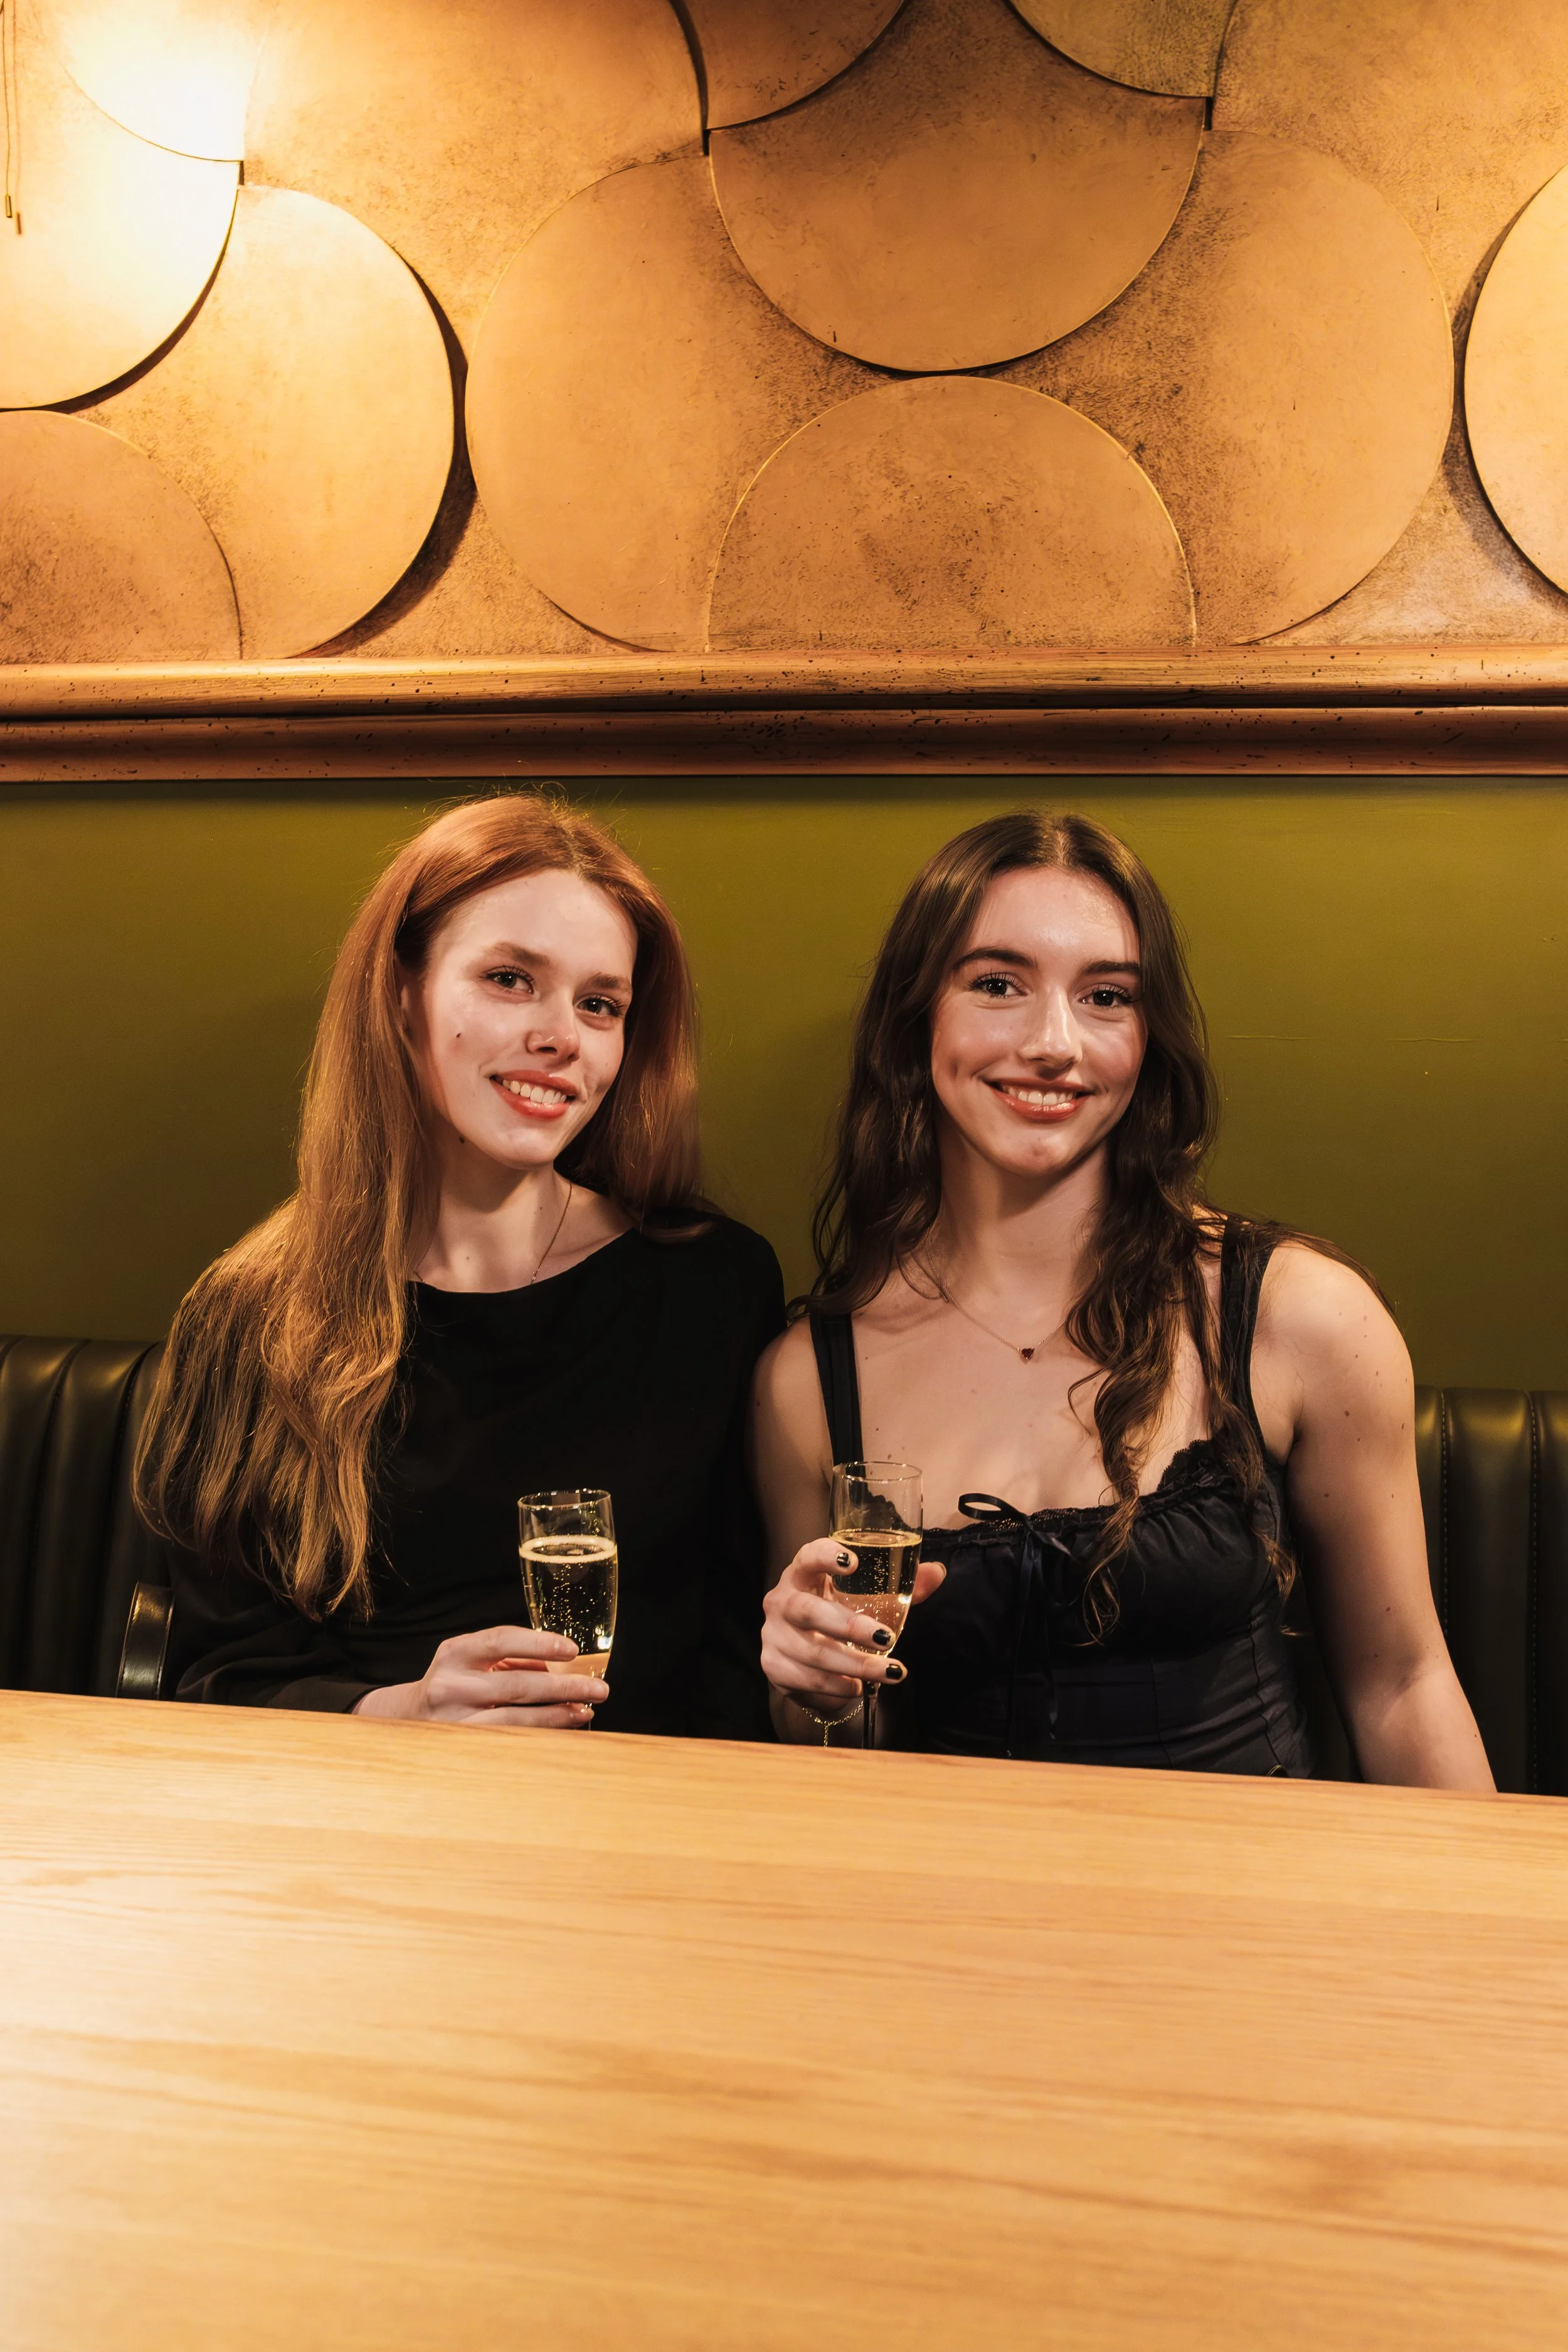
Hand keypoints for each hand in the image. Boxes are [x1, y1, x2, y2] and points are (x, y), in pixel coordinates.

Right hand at [353, 1625, 608, 1727]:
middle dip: (563, 1686)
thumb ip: (512, 1659)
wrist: (406, 1719)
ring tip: (586, 1710)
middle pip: (516, 1684)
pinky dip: (539, 1734)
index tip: (572, 1650)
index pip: (500, 1640)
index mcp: (455, 1653)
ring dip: (556, 1715)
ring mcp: (453, 1721)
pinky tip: (561, 1729)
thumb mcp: (473, 1661)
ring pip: (515, 1719)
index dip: (538, 1643)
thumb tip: (560, 1666)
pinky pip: (507, 1741)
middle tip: (598, 1688)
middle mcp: (450, 1685)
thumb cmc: (454, 1682)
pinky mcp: (460, 1747)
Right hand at [760, 1539, 944, 1715]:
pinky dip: (836, 1686)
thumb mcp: (866, 1600)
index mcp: (803, 1574)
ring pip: (813, 1652)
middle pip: (808, 1610)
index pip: (808, 1556)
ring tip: (889, 1671)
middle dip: (850, 1626)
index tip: (852, 1562)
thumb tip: (936, 1574)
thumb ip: (901, 1587)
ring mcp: (772, 1634)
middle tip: (885, 1637)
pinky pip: (806, 1680)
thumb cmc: (838, 1616)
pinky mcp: (773, 1666)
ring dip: (855, 1665)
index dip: (825, 1556)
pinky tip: (857, 1688)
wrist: (806, 1661)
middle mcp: (781, 1600)